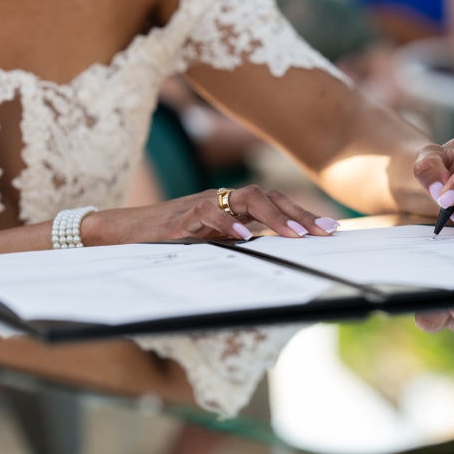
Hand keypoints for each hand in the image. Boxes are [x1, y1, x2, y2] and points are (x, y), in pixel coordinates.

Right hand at [83, 186, 340, 245]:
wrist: (123, 232)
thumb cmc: (171, 238)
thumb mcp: (212, 243)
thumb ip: (240, 244)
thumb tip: (276, 257)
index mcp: (232, 206)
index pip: (275, 203)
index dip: (303, 213)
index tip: (330, 229)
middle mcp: (222, 199)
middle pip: (268, 196)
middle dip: (299, 213)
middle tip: (324, 232)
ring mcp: (203, 204)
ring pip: (246, 199)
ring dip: (275, 217)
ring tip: (297, 235)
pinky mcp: (181, 217)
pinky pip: (208, 215)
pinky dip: (227, 224)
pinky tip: (243, 238)